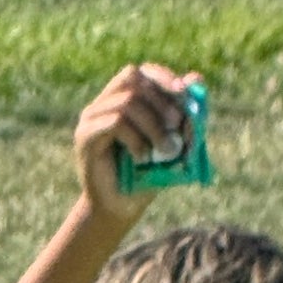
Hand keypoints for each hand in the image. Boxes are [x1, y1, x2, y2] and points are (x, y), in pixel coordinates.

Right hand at [74, 64, 200, 223]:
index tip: (183, 92)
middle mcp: (103, 104)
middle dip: (162, 102)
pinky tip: (142, 158)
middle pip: (133, 80)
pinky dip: (137, 139)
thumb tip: (196, 78)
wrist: (120, 209)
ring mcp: (91, 118)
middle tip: (179, 127)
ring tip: (166, 151)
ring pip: (127, 102)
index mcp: (121, 101)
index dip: (162, 77)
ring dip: (154, 126)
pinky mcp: (85, 136)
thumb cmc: (146, 177)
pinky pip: (116, 123)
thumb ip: (183, 116)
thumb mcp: (173, 145)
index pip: (140, 73)